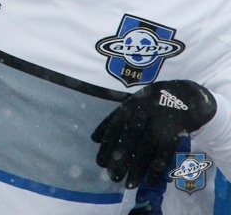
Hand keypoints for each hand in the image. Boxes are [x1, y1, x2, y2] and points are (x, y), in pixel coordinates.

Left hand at [91, 80, 215, 188]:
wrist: (185, 94)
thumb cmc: (152, 101)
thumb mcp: (132, 103)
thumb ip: (114, 120)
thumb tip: (94, 138)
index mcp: (130, 105)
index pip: (114, 126)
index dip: (107, 144)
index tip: (100, 162)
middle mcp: (143, 113)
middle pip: (129, 139)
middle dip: (120, 160)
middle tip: (112, 177)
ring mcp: (159, 122)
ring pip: (146, 149)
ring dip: (137, 169)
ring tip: (129, 184)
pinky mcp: (175, 132)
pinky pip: (164, 153)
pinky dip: (157, 168)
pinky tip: (150, 181)